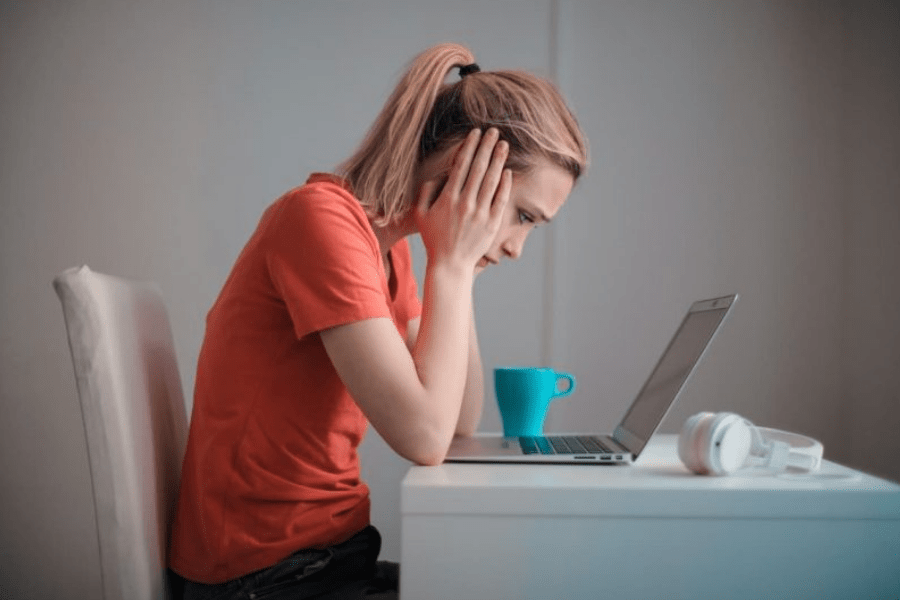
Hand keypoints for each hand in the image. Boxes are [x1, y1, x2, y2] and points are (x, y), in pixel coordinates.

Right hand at [415, 128, 511, 273]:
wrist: (450, 265)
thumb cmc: (433, 238)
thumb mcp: (420, 214)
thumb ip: (425, 192)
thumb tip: (437, 175)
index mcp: (448, 198)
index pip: (461, 166)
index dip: (470, 147)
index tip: (476, 133)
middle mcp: (465, 203)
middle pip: (478, 168)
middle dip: (487, 147)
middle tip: (494, 131)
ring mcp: (480, 214)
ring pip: (491, 181)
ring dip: (498, 160)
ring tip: (504, 145)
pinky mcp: (491, 224)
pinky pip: (500, 200)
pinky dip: (505, 184)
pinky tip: (508, 171)